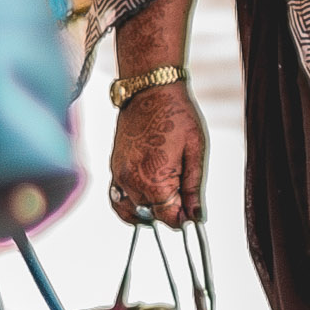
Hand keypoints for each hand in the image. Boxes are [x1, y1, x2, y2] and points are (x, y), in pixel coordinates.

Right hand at [109, 83, 206, 224]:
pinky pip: (117, 198)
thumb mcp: (195, 152)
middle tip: (184, 194)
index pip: (169, 218)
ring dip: (150, 209)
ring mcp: (119, 176)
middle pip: (152, 214)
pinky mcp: (113, 168)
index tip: (192, 212)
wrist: (150, 90)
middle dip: (169, 209)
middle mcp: (132, 182)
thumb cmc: (177, 116)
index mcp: (155, 180)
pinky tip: (144, 201)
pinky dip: (129, 206)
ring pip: (134, 209)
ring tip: (167, 197)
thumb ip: (193, 188)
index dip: (183, 218)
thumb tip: (195, 217)